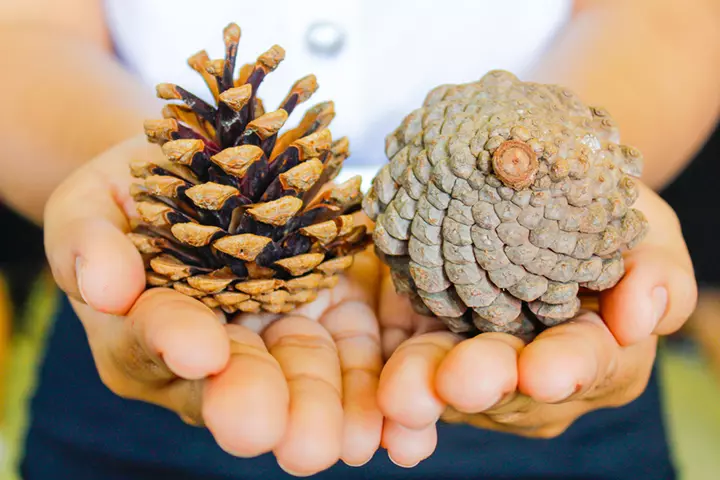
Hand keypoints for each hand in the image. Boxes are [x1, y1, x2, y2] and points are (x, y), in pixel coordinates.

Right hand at [43, 135, 382, 475]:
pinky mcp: (332, 314)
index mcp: (145, 333)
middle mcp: (216, 352)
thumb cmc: (133, 191)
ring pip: (305, 380)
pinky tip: (406, 421)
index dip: (175, 343)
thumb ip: (87, 243)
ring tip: (357, 439)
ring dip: (333, 412)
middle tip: (293, 440)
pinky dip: (380, 386)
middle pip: (239, 383)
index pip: (153, 341)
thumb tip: (100, 284)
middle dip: (267, 408)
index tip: (201, 351)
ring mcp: (279, 336)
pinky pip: (358, 353)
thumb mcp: (92, 205)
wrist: (204, 170)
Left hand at [375, 182, 696, 466]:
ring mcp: (481, 368)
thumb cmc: (594, 216)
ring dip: (427, 388)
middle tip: (460, 380)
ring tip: (403, 391)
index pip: (587, 362)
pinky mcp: (430, 352)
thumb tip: (641, 318)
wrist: (530, 202)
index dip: (567, 367)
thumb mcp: (640, 229)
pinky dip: (396, 385)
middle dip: (485, 381)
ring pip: (451, 385)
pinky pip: (411, 372)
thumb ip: (656, 272)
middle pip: (511, 386)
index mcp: (598, 351)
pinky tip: (380, 398)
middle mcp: (537, 373)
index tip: (545, 370)